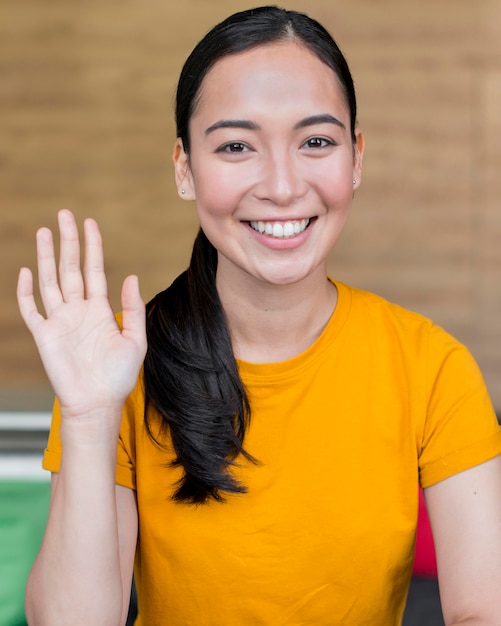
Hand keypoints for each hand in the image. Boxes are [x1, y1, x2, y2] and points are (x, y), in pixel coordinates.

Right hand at [17, 209, 146, 421]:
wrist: (98, 403)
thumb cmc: (118, 376)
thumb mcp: (135, 341)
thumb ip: (133, 309)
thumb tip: (131, 276)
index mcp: (100, 309)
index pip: (94, 270)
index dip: (92, 246)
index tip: (89, 223)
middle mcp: (78, 310)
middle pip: (70, 268)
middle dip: (68, 241)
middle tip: (64, 215)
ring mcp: (60, 321)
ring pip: (50, 281)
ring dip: (46, 257)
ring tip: (44, 232)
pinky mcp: (44, 336)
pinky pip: (31, 310)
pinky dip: (26, 292)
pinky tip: (26, 272)